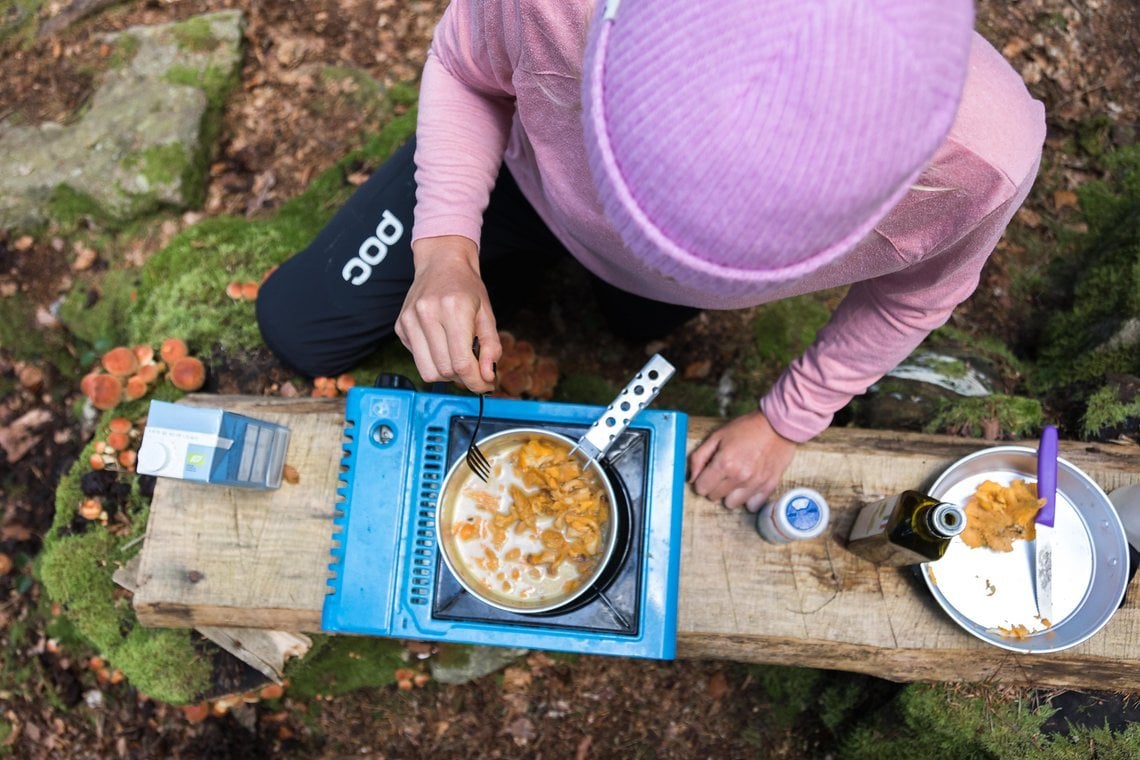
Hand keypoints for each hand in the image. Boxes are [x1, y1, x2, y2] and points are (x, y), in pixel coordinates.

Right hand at [395, 235, 499, 392]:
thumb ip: (490, 347)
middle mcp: (427, 314)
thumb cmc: (467, 287)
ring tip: (457, 357)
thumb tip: (488, 376)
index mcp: (453, 309)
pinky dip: (433, 359)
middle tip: (474, 368)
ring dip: (447, 373)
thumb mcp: (487, 314)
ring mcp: (409, 320)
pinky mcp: (399, 326)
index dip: (476, 382)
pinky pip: (417, 359)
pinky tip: (441, 343)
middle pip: (445, 371)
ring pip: (428, 371)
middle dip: (464, 377)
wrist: (440, 263)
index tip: (486, 384)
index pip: (462, 363)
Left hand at [688, 410, 796, 510]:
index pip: (701, 488)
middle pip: (714, 497)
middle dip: (714, 486)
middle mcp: (739, 477)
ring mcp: (755, 484)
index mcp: (724, 463)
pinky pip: (752, 506)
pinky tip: (748, 486)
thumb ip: (699, 457)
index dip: (701, 480)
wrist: (777, 425)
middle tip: (722, 473)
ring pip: (731, 504)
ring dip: (730, 494)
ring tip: (736, 479)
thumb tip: (691, 478)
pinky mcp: (768, 486)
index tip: (707, 474)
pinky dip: (748, 499)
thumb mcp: (716, 436)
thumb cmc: (746, 428)